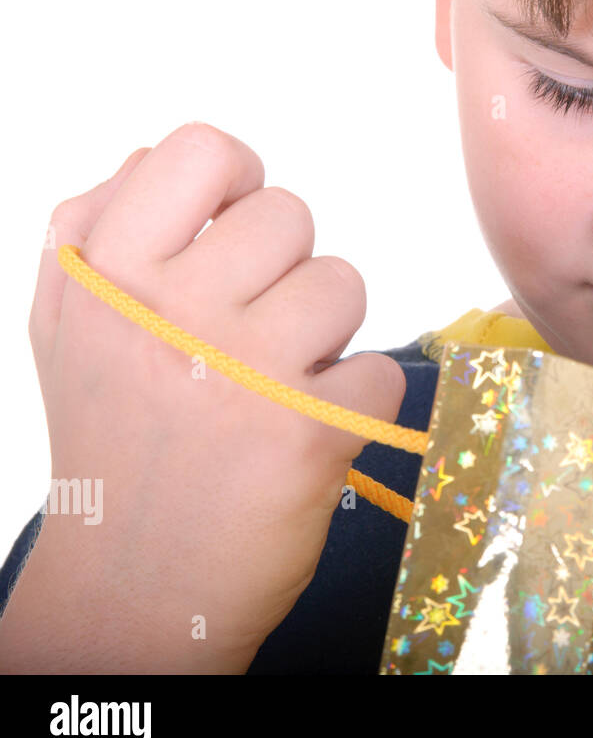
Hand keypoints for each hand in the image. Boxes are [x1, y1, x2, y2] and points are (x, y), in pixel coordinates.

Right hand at [0, 122, 404, 671]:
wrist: (133, 587)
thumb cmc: (111, 445)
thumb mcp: (66, 328)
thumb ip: (93, 230)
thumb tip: (153, 156)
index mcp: (109, 277)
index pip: (200, 150)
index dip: (236, 177)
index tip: (237, 223)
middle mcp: (174, 313)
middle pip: (291, 215)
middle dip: (286, 269)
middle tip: (252, 330)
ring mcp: (247, 372)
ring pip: (344, 284)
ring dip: (326, 333)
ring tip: (276, 382)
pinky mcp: (312, 431)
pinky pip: (380, 370)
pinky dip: (356, 402)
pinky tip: (306, 432)